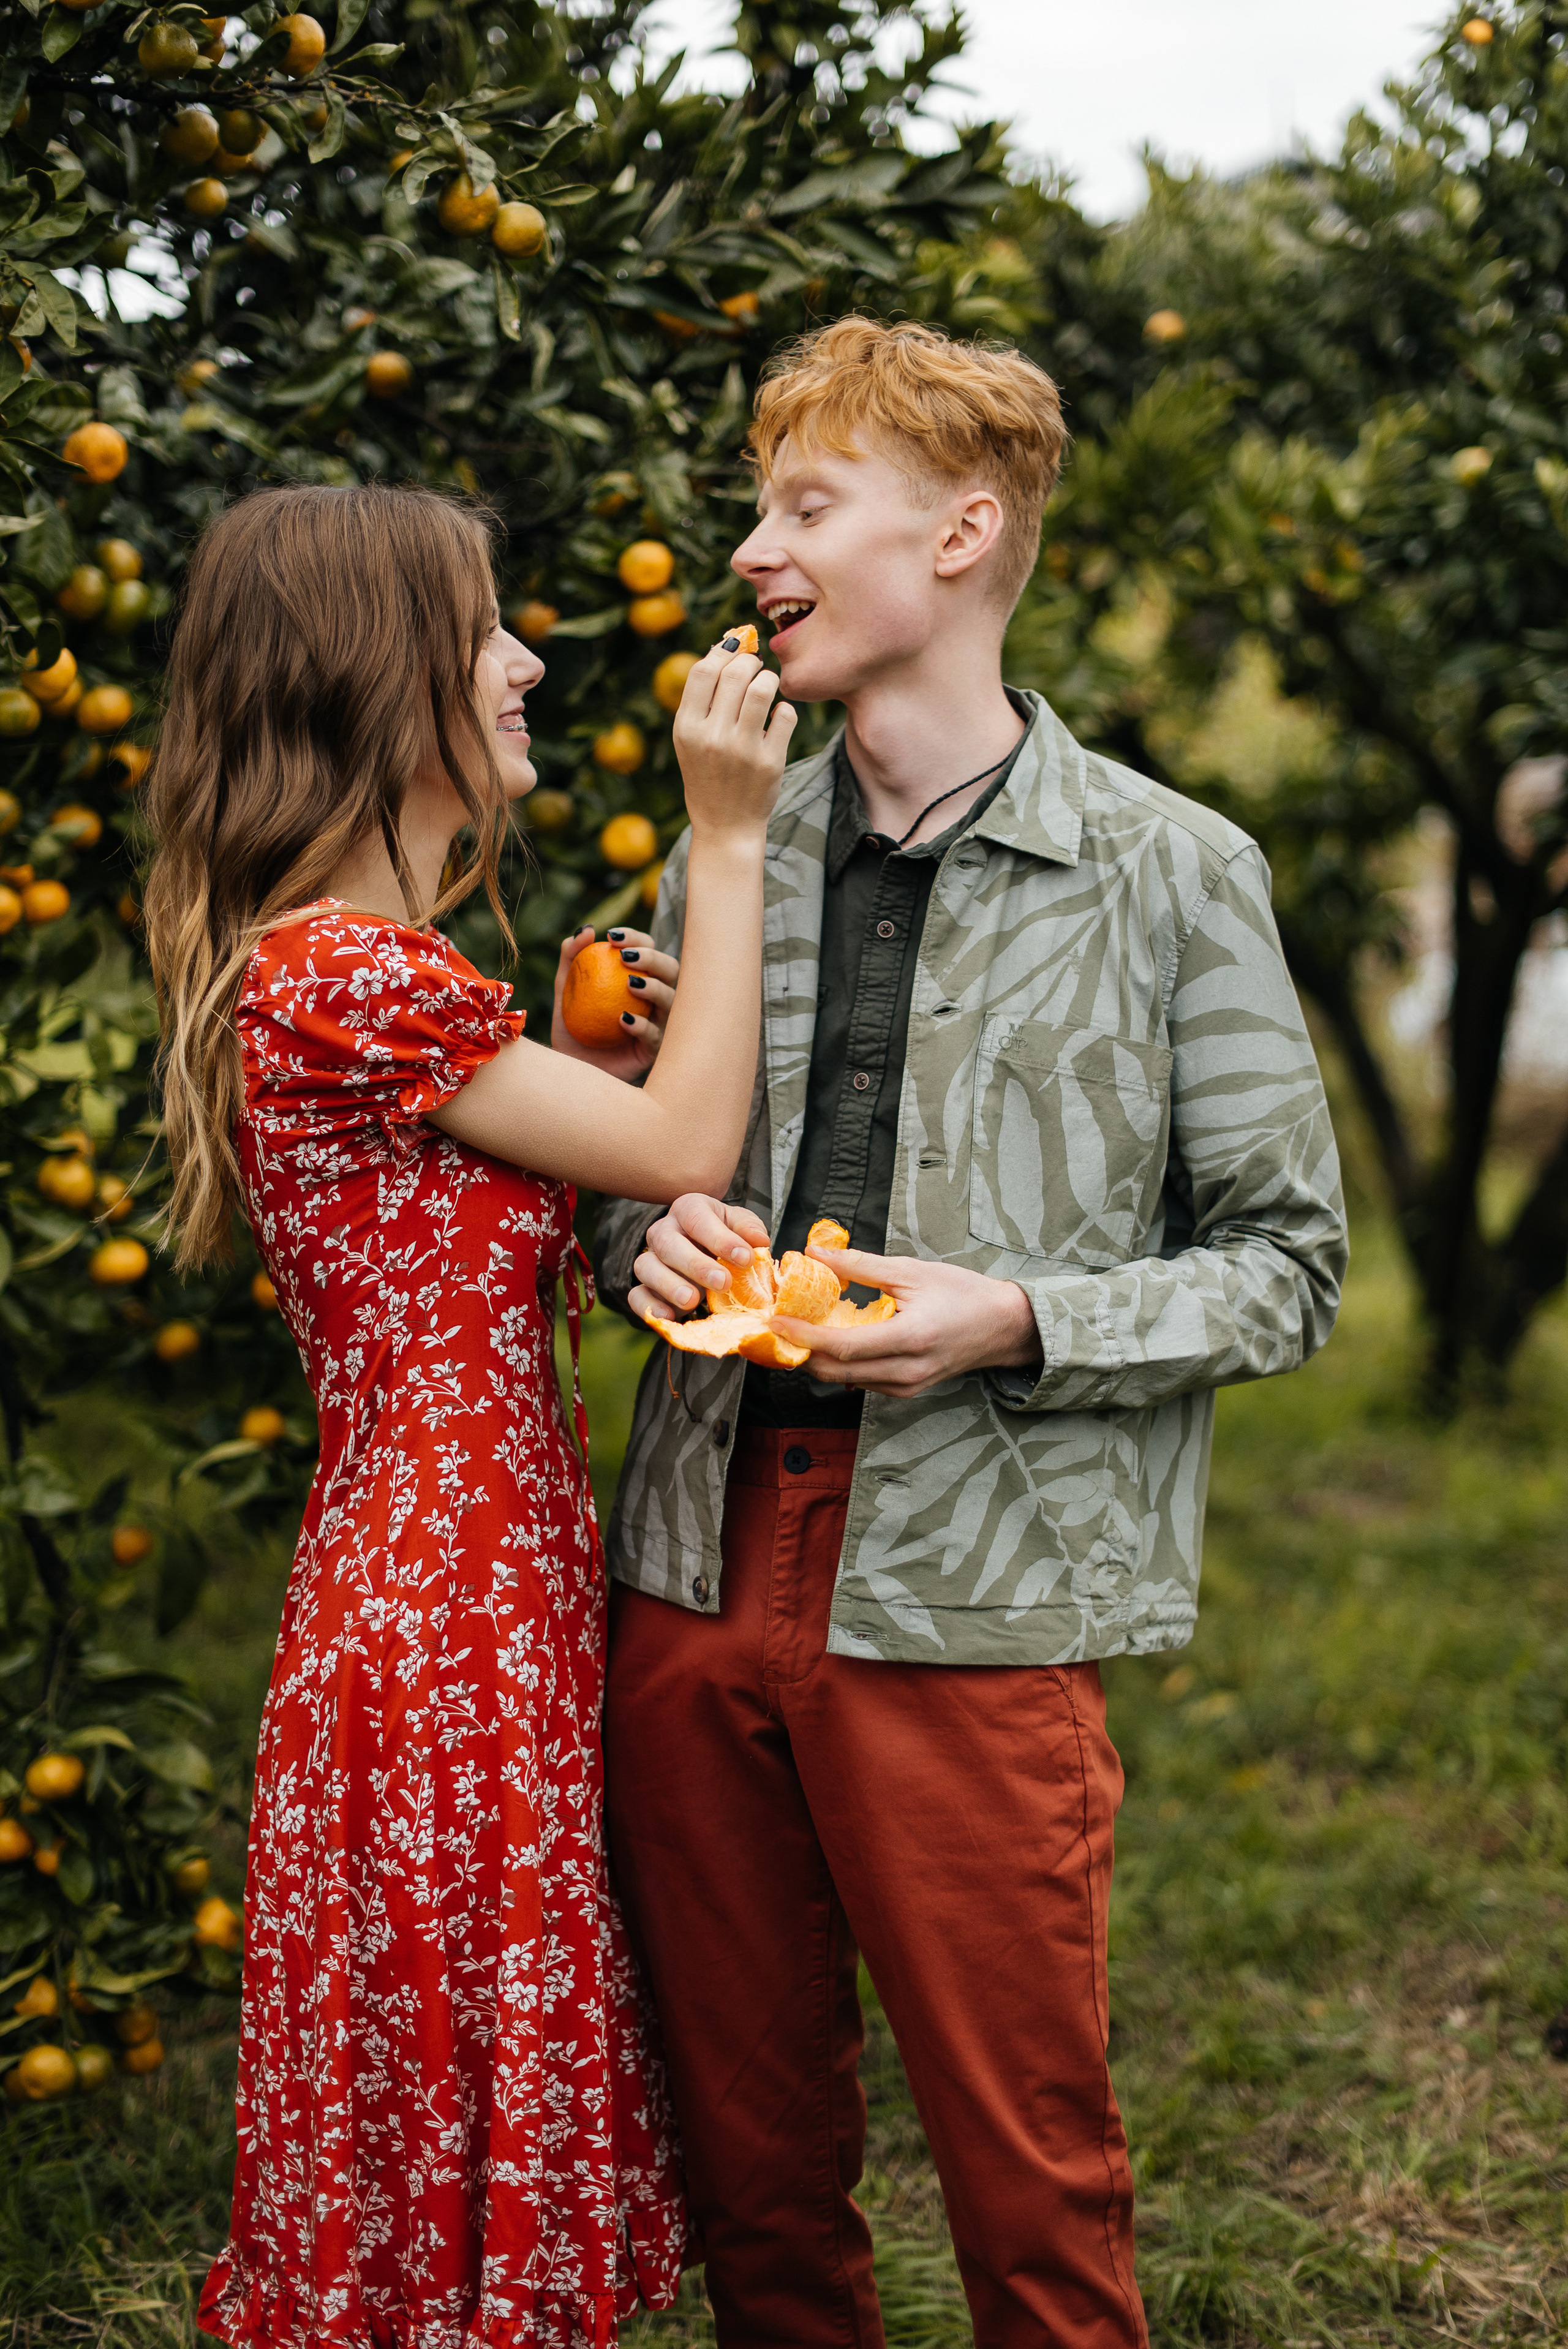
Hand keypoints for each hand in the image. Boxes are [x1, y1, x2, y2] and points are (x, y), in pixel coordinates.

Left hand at [551, 925, 676, 1081]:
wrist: (570, 1067)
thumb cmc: (573, 1025)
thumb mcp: (565, 989)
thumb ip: (571, 958)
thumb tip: (587, 929)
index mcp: (639, 977)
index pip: (649, 949)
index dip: (636, 938)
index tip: (612, 937)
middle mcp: (655, 998)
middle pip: (671, 970)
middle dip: (653, 958)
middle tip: (626, 958)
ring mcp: (659, 1024)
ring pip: (672, 1000)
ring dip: (654, 988)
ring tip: (630, 984)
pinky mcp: (654, 1051)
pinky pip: (656, 1035)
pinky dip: (643, 1025)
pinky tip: (623, 1020)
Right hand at [629, 1193, 772, 1323]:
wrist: (705, 1255)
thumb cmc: (725, 1237)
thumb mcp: (740, 1227)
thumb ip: (749, 1229)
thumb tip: (759, 1241)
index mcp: (688, 1209)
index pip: (698, 1218)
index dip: (721, 1238)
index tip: (746, 1258)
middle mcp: (663, 1231)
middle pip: (668, 1243)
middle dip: (696, 1264)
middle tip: (723, 1282)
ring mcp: (650, 1259)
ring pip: (646, 1267)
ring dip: (669, 1285)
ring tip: (692, 1300)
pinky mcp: (642, 1287)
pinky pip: (636, 1295)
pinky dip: (649, 1306)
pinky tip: (669, 1316)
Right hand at [672, 638, 794, 844]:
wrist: (725, 825)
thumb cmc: (708, 773)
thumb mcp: (691, 738)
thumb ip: (702, 698)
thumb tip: (725, 645)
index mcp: (686, 727)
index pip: (703, 670)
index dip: (723, 651)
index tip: (735, 651)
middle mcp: (712, 737)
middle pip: (735, 673)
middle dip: (751, 662)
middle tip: (756, 668)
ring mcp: (742, 750)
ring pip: (763, 688)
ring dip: (770, 679)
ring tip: (769, 686)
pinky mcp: (770, 761)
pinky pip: (786, 714)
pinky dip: (785, 709)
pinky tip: (778, 717)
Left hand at [774, 1244, 1043, 1398]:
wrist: (1003, 1326)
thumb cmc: (963, 1294)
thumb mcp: (912, 1271)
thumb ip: (860, 1266)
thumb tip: (816, 1254)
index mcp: (909, 1338)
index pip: (842, 1346)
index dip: (804, 1335)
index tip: (775, 1321)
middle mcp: (906, 1370)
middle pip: (836, 1371)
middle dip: (802, 1351)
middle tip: (779, 1328)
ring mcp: (907, 1386)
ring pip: (846, 1381)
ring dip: (818, 1360)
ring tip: (800, 1332)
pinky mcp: (907, 1390)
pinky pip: (863, 1382)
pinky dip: (841, 1365)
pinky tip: (832, 1343)